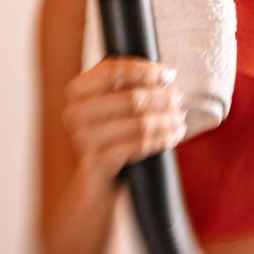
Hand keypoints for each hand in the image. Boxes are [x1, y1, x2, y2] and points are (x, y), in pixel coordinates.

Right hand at [60, 57, 186, 195]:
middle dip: (163, 98)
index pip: (113, 70)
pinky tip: (174, 136)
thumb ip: (131, 83)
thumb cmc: (111, 135)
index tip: (169, 75)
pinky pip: (139, 145)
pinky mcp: (96, 162)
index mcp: (77, 90)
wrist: (95, 182)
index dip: (146, 71)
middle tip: (179, 101)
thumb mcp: (115, 103)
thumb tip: (166, 75)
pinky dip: (162, 139)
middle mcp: (74, 112)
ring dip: (167, 119)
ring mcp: (82, 139)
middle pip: (132, 98)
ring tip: (180, 118)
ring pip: (140, 123)